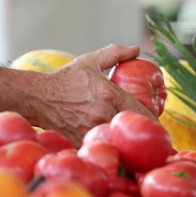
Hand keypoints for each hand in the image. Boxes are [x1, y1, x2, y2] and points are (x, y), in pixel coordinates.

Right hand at [29, 45, 155, 143]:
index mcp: (108, 94)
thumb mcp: (89, 62)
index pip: (140, 110)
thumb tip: (136, 48)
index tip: (157, 124)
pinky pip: (101, 145)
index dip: (151, 119)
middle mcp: (102, 113)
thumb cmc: (66, 79)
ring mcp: (91, 129)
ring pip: (116, 138)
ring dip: (124, 141)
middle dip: (139, 131)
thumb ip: (114, 54)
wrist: (38, 97)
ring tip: (133, 143)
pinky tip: (113, 147)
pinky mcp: (82, 140)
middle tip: (147, 134)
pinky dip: (107, 146)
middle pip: (130, 127)